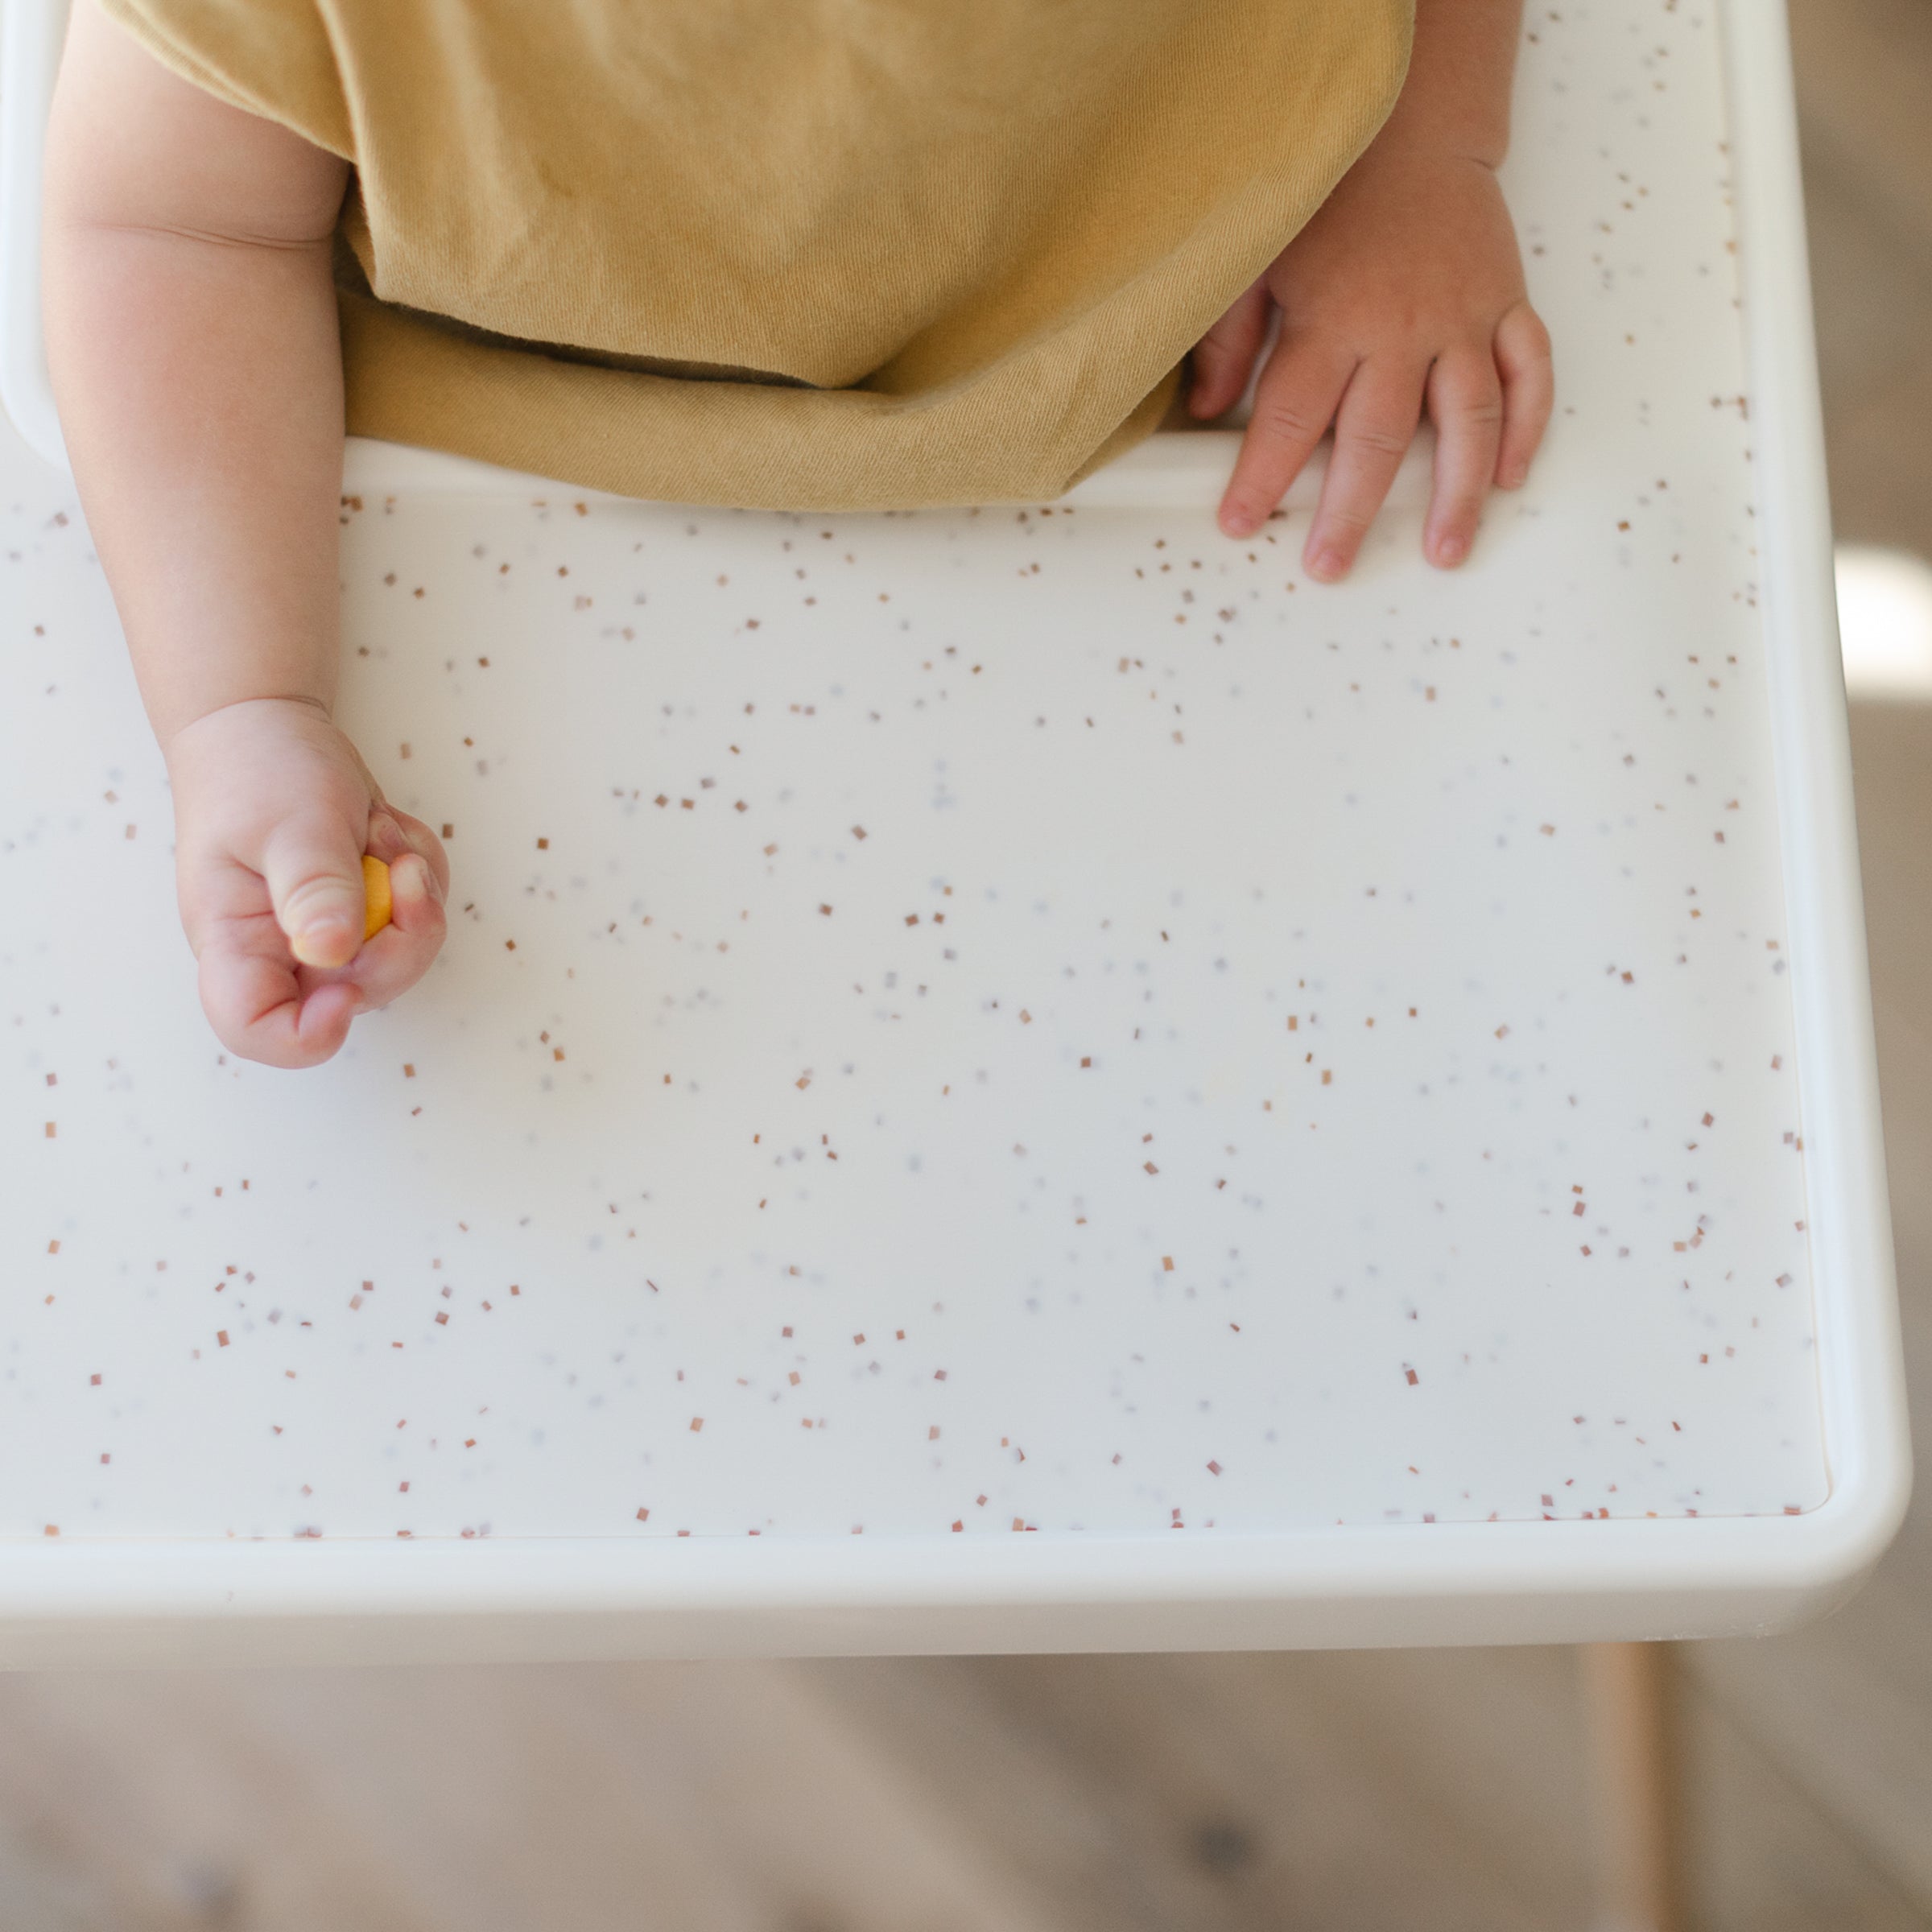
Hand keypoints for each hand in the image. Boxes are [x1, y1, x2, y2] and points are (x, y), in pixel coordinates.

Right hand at [163, 697, 448, 1067]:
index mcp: (235, 939)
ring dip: (412, 893)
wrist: (267, 726)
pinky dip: (417, 872)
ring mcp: (326, 936)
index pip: (254, 1028)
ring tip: (378, 832)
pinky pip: (417, 916)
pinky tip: (384, 831)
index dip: (307, 1032)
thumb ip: (313, 888)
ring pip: (401, 956)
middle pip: (358, 994)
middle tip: (396, 867)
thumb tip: (331, 954)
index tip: (348, 985)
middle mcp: (279, 951)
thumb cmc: (259, 770)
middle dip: (400, 934)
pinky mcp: (363, 913)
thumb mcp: (290, 823)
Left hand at [1188, 143, 1553, 579]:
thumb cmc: (1332, 200)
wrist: (1413, 128)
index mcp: (1332, 321)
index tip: (1240, 523)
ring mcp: (1461, 320)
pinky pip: (1527, 374)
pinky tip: (1510, 478)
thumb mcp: (1261, 259)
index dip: (1262, 478)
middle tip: (1330, 565)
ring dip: (1458, 494)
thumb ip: (1231, 336)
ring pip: (1467, 422)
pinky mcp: (1505, 306)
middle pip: (1377, 441)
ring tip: (1443, 551)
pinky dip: (1526, 427)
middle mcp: (1401, 329)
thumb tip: (1206, 407)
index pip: (1290, 418)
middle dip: (1350, 512)